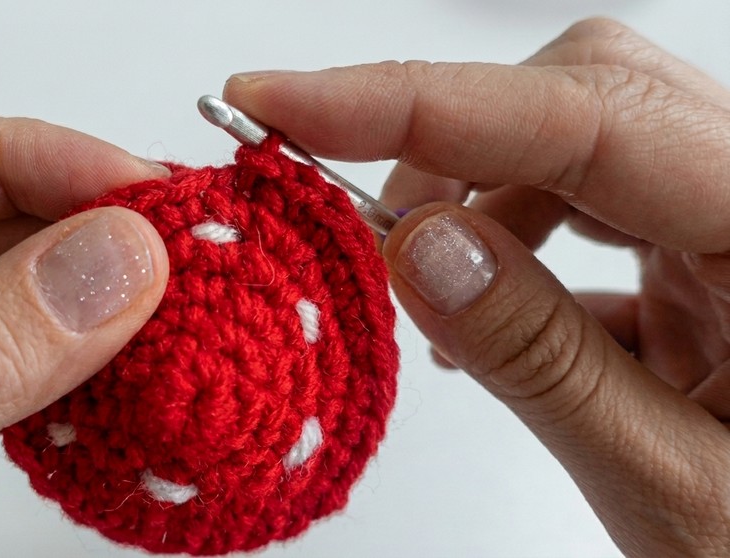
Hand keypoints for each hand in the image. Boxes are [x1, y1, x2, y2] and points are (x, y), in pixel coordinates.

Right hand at [225, 18, 729, 555]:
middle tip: (351, 226)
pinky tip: (486, 320)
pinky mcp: (703, 249)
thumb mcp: (672, 484)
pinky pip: (587, 202)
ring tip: (433, 306)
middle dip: (445, 146)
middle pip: (581, 93)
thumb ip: (544, 361)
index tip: (278, 101)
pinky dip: (508, 243)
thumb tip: (415, 248)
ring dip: (475, 202)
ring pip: (573, 140)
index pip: (584, 118)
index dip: (411, 101)